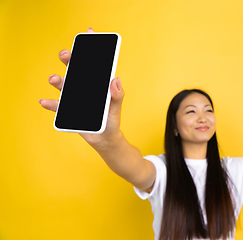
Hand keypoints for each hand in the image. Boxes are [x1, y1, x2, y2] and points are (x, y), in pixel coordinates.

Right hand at [39, 27, 123, 146]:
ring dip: (58, 80)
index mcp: (97, 84)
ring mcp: (75, 98)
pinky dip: (50, 103)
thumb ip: (117, 95)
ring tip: (54, 79)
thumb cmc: (112, 120)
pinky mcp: (69, 111)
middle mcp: (84, 88)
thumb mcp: (116, 107)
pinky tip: (44, 101)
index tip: (88, 33)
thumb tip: (115, 80)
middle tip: (66, 55)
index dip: (90, 49)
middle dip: (70, 60)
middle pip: (75, 70)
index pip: (93, 64)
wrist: (105, 138)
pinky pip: (58, 106)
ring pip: (64, 86)